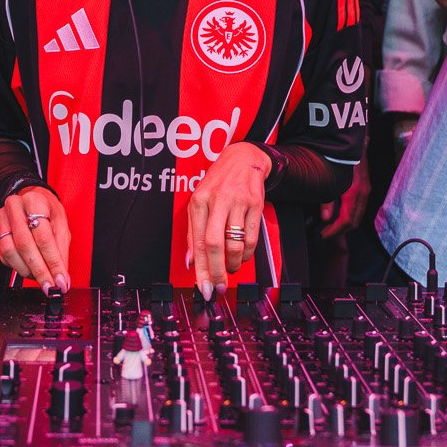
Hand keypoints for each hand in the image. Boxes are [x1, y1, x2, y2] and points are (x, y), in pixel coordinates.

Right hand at [0, 186, 70, 290]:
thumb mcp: (61, 224)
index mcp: (34, 201)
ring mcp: (1, 219)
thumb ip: (61, 249)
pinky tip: (28, 268)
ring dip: (26, 270)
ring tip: (40, 277)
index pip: (43, 236)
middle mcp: (14, 207)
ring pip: (9, 251)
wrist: (30, 199)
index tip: (60, 280)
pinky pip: (2, 255)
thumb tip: (61, 276)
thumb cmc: (47, 211)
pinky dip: (16, 266)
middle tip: (50, 285)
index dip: (52, 262)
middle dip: (39, 270)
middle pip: (24, 245)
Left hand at [187, 142, 271, 296]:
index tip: (203, 287)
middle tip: (219, 286)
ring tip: (231, 267)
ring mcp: (238, 202)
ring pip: (235, 244)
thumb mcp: (199, 202)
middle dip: (217, 271)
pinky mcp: (255, 204)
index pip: (198, 242)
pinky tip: (241, 255)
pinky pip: (251, 238)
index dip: (200, 269)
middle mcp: (217, 201)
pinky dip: (246, 254)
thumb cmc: (217, 184)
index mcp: (199, 201)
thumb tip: (191, 262)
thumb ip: (194, 233)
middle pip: (215, 244)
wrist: (242, 159)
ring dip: (233, 263)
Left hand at [320, 161, 371, 237]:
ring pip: (358, 214)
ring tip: (330, 223)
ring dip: (345, 222)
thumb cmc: (336, 156)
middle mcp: (363, 192)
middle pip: (355, 220)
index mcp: (354, 193)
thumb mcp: (328, 179)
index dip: (335, 231)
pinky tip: (339, 210)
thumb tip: (326, 218)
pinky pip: (359, 205)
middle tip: (326, 232)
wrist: (349, 138)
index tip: (324, 234)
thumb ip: (327, 200)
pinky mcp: (365, 184)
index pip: (347, 221)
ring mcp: (366, 188)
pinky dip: (349, 212)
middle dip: (340, 230)